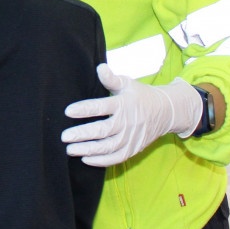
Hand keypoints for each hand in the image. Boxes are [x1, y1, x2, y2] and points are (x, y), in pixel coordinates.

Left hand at [59, 63, 202, 166]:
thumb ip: (111, 79)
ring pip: (107, 147)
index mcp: (123, 104)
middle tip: (64, 137)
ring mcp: (131, 138)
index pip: (101, 107)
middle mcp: (127, 122)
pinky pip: (116, 158)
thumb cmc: (141, 95)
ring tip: (70, 149)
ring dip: (88, 150)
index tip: (67, 111)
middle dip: (82, 134)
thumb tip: (99, 67)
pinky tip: (85, 159)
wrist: (165, 112)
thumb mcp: (128, 83)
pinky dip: (101, 161)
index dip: (84, 109)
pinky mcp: (133, 149)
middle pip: (102, 130)